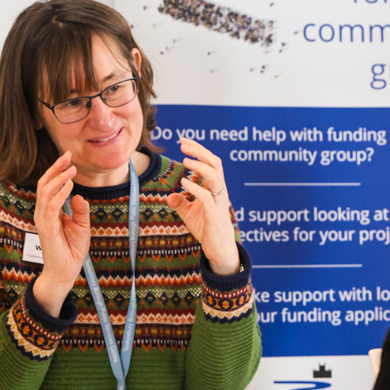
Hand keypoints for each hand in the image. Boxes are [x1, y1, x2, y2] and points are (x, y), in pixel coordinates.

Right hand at [32, 151, 91, 316]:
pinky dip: (60, 194)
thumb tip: (79, 195)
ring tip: (71, 169)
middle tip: (67, 155)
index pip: (50, 186)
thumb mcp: (81, 226)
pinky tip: (70, 186)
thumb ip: (80, 211)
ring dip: (59, 178)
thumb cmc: (71, 250)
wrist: (66, 271)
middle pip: (45, 184)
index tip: (69, 158)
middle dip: (56, 169)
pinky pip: (51, 207)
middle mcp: (44, 213)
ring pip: (46, 192)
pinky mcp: (46, 229)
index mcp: (50, 211)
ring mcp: (43, 220)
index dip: (58, 171)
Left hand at [166, 138, 240, 274]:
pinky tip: (184, 182)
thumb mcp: (190, 214)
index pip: (210, 162)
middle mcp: (219, 192)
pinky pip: (207, 198)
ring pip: (216, 177)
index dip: (198, 149)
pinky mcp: (214, 215)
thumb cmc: (207, 229)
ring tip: (185, 160)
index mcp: (215, 188)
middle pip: (215, 164)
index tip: (183, 140)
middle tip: (183, 144)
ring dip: (200, 166)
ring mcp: (219, 203)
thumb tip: (169, 196)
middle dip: (200, 151)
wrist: (219, 249)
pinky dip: (195, 188)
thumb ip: (181, 203)